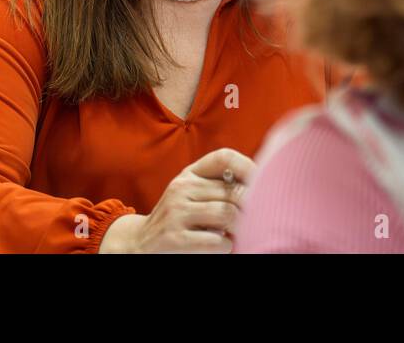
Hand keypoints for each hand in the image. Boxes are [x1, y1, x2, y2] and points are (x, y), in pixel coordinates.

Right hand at [99, 147, 255, 252]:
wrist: (139, 243)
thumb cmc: (177, 219)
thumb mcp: (192, 194)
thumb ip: (218, 186)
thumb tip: (262, 183)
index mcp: (189, 174)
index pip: (224, 158)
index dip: (249, 167)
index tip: (264, 183)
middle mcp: (182, 188)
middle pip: (233, 192)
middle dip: (250, 209)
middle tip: (254, 220)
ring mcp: (177, 213)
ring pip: (228, 214)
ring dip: (238, 229)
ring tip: (233, 234)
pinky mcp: (174, 238)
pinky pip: (217, 241)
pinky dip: (226, 246)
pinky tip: (221, 246)